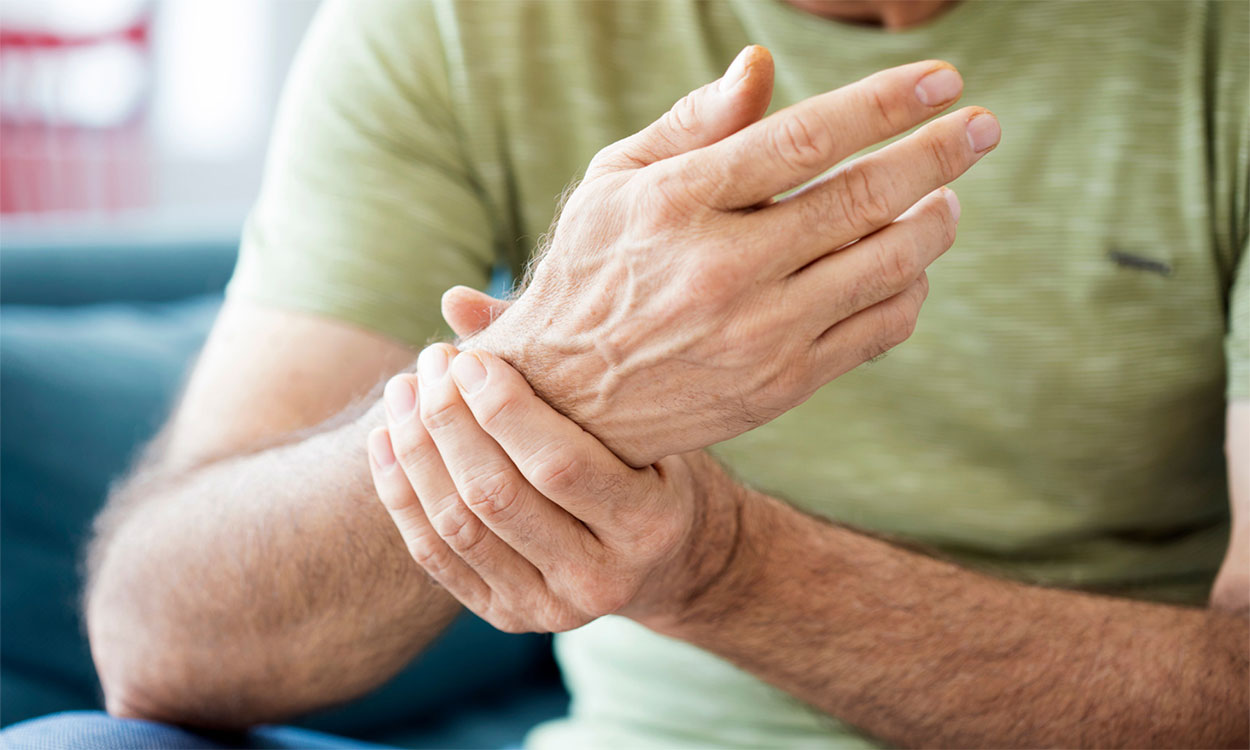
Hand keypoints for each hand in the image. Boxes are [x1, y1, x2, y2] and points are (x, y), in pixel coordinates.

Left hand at [367, 343, 742, 631]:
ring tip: (402, 391)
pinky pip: (436, 557)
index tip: (469, 357)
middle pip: (496, 496)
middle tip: (431, 364)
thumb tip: (454, 301)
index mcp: (647, 526)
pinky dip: (402, 495)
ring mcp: (549, 608)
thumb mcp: (634, 418)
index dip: (503, 409)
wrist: (666, 561)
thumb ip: (555, 360)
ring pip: (458, 527)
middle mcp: (600, 580)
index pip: (558, 465)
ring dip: (417, 452)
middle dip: (450, 421)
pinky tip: (386, 440)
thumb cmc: (650, 465)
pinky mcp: (507, 617)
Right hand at [454, 46, 998, 466]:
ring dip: (934, 223)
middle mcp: (723, 270)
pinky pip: (878, 330)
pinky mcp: (782, 386)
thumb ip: (691, 125)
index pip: (803, 139)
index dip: (884, 103)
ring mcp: (758, 334)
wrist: (566, 404)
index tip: (944, 79)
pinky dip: (910, 291)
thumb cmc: (590, 274)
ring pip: (885, 267)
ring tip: (947, 200)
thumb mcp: (614, 185)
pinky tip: (910, 267)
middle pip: (862, 199)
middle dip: (939, 154)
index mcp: (677, 205)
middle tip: (984, 126)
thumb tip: (761, 65)